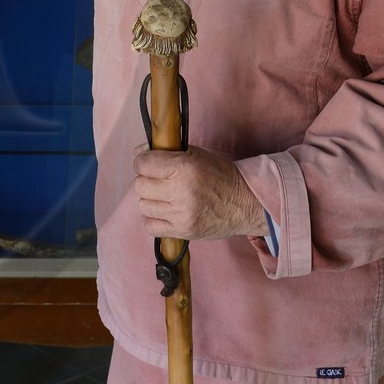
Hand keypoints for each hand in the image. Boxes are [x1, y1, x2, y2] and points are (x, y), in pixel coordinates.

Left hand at [132, 145, 266, 241]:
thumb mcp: (195, 155)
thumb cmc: (219, 175)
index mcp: (184, 167)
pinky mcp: (184, 231)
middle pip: (140, 186)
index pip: (143, 163)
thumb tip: (138, 152)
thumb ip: (166, 152)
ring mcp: (181, 213)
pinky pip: (150, 226)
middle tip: (160, 182)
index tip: (149, 164)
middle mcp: (181, 190)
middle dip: (147, 181)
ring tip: (166, 197)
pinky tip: (166, 212)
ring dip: (151, 201)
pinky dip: (154, 219)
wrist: (246, 203)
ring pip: (143, 206)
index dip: (143, 162)